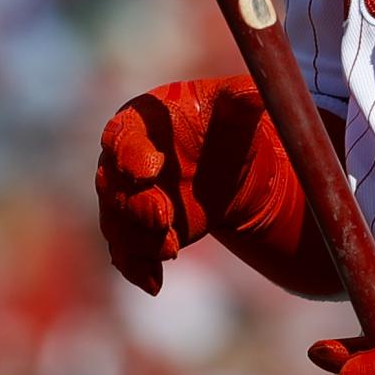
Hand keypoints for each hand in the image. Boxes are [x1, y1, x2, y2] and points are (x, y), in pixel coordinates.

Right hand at [94, 76, 289, 292]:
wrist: (223, 164)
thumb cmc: (221, 125)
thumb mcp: (235, 108)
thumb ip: (242, 98)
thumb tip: (260, 90)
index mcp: (138, 125)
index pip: (123, 139)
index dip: (131, 156)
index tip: (150, 169)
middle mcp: (120, 163)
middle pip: (114, 188)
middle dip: (135, 206)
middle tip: (162, 218)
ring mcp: (124, 201)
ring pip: (118, 226)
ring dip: (140, 242)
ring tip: (172, 249)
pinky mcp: (136, 232)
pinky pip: (125, 253)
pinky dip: (137, 269)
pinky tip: (154, 284)